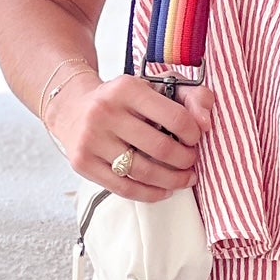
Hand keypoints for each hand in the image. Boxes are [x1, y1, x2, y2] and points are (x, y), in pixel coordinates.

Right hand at [47, 73, 214, 198]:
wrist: (73, 108)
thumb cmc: (123, 99)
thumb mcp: (155, 86)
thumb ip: (192, 96)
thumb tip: (207, 123)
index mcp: (127, 88)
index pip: (175, 117)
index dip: (194, 133)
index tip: (196, 138)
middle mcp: (105, 112)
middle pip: (160, 148)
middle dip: (185, 160)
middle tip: (192, 161)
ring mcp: (91, 139)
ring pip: (143, 172)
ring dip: (172, 180)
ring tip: (184, 179)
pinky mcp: (83, 162)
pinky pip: (124, 187)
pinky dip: (150, 193)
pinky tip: (164, 190)